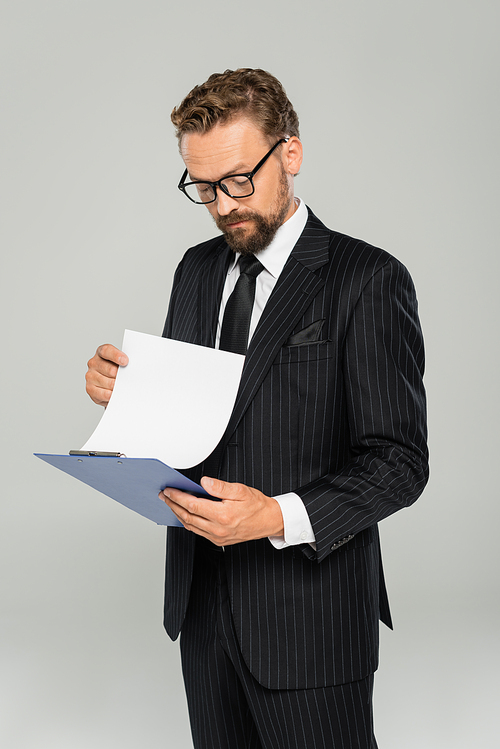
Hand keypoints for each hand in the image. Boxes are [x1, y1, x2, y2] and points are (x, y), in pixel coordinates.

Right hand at [85, 344, 128, 405]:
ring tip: (123, 387)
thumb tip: (132, 369)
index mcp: (101, 353)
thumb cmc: (118, 372)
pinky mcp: (90, 388)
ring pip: (107, 382)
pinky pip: (102, 393)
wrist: (112, 385)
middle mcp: (93, 363)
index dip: (116, 356)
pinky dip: (111, 394)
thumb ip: (125, 363)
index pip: (106, 351)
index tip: (125, 361)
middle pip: (109, 369)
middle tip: (128, 379)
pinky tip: (116, 393)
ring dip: (117, 386)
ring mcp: (90, 375)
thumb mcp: (122, 363)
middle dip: (120, 376)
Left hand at [160, 477, 283, 545]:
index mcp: (223, 515)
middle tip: (164, 495)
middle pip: (187, 516)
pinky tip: (184, 513)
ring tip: (171, 503)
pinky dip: (188, 521)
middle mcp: (218, 529)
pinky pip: (197, 531)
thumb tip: (204, 483)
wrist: (269, 521)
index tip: (170, 490)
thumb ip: (221, 487)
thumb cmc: (257, 505)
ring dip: (178, 513)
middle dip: (173, 504)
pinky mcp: (218, 541)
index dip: (178, 497)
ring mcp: (217, 537)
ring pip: (190, 525)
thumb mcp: (241, 490)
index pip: (193, 505)